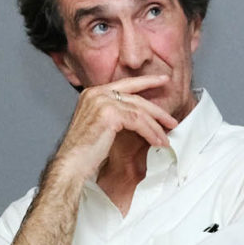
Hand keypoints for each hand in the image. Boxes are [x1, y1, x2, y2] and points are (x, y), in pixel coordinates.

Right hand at [47, 75, 179, 187]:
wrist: (71, 164)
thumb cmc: (85, 150)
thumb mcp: (101, 124)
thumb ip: (116, 113)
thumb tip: (140, 116)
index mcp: (93, 93)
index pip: (125, 84)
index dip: (147, 81)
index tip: (164, 80)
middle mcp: (96, 93)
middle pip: (136, 97)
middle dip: (157, 110)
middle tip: (171, 120)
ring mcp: (102, 101)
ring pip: (139, 111)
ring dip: (155, 127)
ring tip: (165, 138)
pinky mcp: (109, 114)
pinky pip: (138, 122)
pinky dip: (150, 133)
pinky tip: (156, 142)